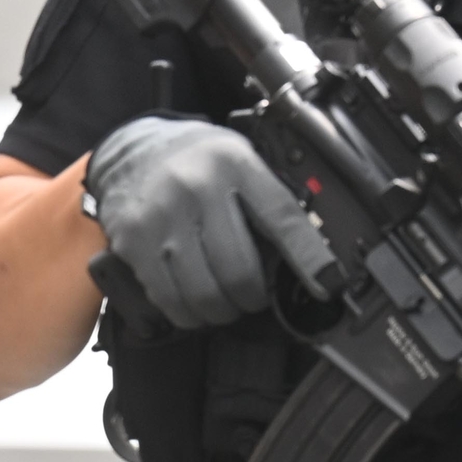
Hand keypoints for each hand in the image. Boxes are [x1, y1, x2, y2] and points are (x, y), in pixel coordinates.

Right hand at [82, 116, 340, 329]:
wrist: (132, 149)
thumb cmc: (196, 161)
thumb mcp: (240, 159)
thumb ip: (269, 200)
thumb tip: (311, 256)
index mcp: (233, 164)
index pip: (281, 218)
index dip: (310, 259)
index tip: (329, 285)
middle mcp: (195, 188)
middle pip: (239, 271)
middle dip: (253, 297)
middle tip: (253, 295)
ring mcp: (159, 217)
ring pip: (203, 294)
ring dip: (221, 310)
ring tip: (224, 301)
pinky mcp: (132, 242)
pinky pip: (168, 299)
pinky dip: (188, 312)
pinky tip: (193, 300)